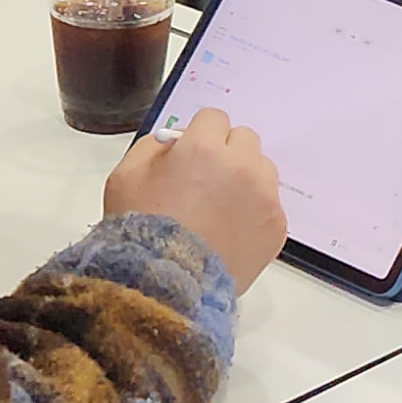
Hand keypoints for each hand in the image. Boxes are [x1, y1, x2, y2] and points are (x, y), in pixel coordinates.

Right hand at [105, 106, 287, 290]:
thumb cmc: (140, 230)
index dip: (198, 136)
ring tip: (219, 207)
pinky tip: (230, 230)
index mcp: (203, 147)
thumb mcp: (125, 176)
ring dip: (245, 178)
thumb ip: (153, 147)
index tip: (189, 154)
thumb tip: (177, 140)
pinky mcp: (276, 226)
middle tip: (204, 179)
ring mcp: (264, 197)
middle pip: (243, 139)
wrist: (165, 285)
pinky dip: (254, 211)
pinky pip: (270, 204)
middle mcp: (241, 166)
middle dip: (225, 152)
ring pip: (262, 169)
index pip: (213, 118)